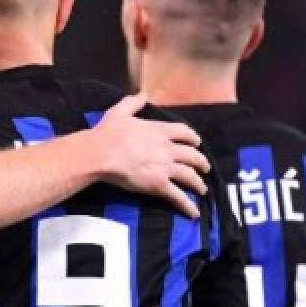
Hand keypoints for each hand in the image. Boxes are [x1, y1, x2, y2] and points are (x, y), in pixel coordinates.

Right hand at [89, 94, 210, 217]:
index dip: (193, 138)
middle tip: (205, 168)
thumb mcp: (120, 111)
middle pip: (192, 155)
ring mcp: (165, 167)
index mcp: (159, 131)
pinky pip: (178, 196)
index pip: (184, 133)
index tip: (196, 142)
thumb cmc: (108, 134)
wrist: (101, 154)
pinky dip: (188, 205)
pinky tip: (194, 213)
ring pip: (190, 176)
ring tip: (202, 189)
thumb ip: (133, 102)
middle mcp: (167, 148)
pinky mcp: (159, 184)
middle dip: (201, 162)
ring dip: (198, 183)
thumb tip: (144, 94)